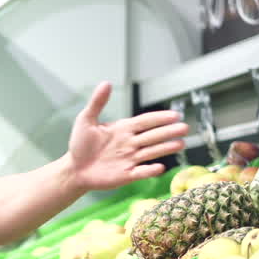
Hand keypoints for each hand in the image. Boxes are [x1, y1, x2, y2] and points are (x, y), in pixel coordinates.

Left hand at [66, 82, 188, 191]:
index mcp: (123, 129)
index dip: (160, 118)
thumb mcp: (86, 120)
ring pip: (151, 152)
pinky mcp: (126, 175)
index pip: (146, 121)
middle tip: (185, 128)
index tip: (175, 115)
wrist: (74, 169)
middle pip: (153, 136)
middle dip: (169, 132)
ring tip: (181, 144)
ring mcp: (130, 159)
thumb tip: (106, 83)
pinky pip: (141, 172)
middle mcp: (130, 143)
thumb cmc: (80, 145)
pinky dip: (150, 170)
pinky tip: (160, 167)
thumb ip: (97, 103)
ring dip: (165, 148)